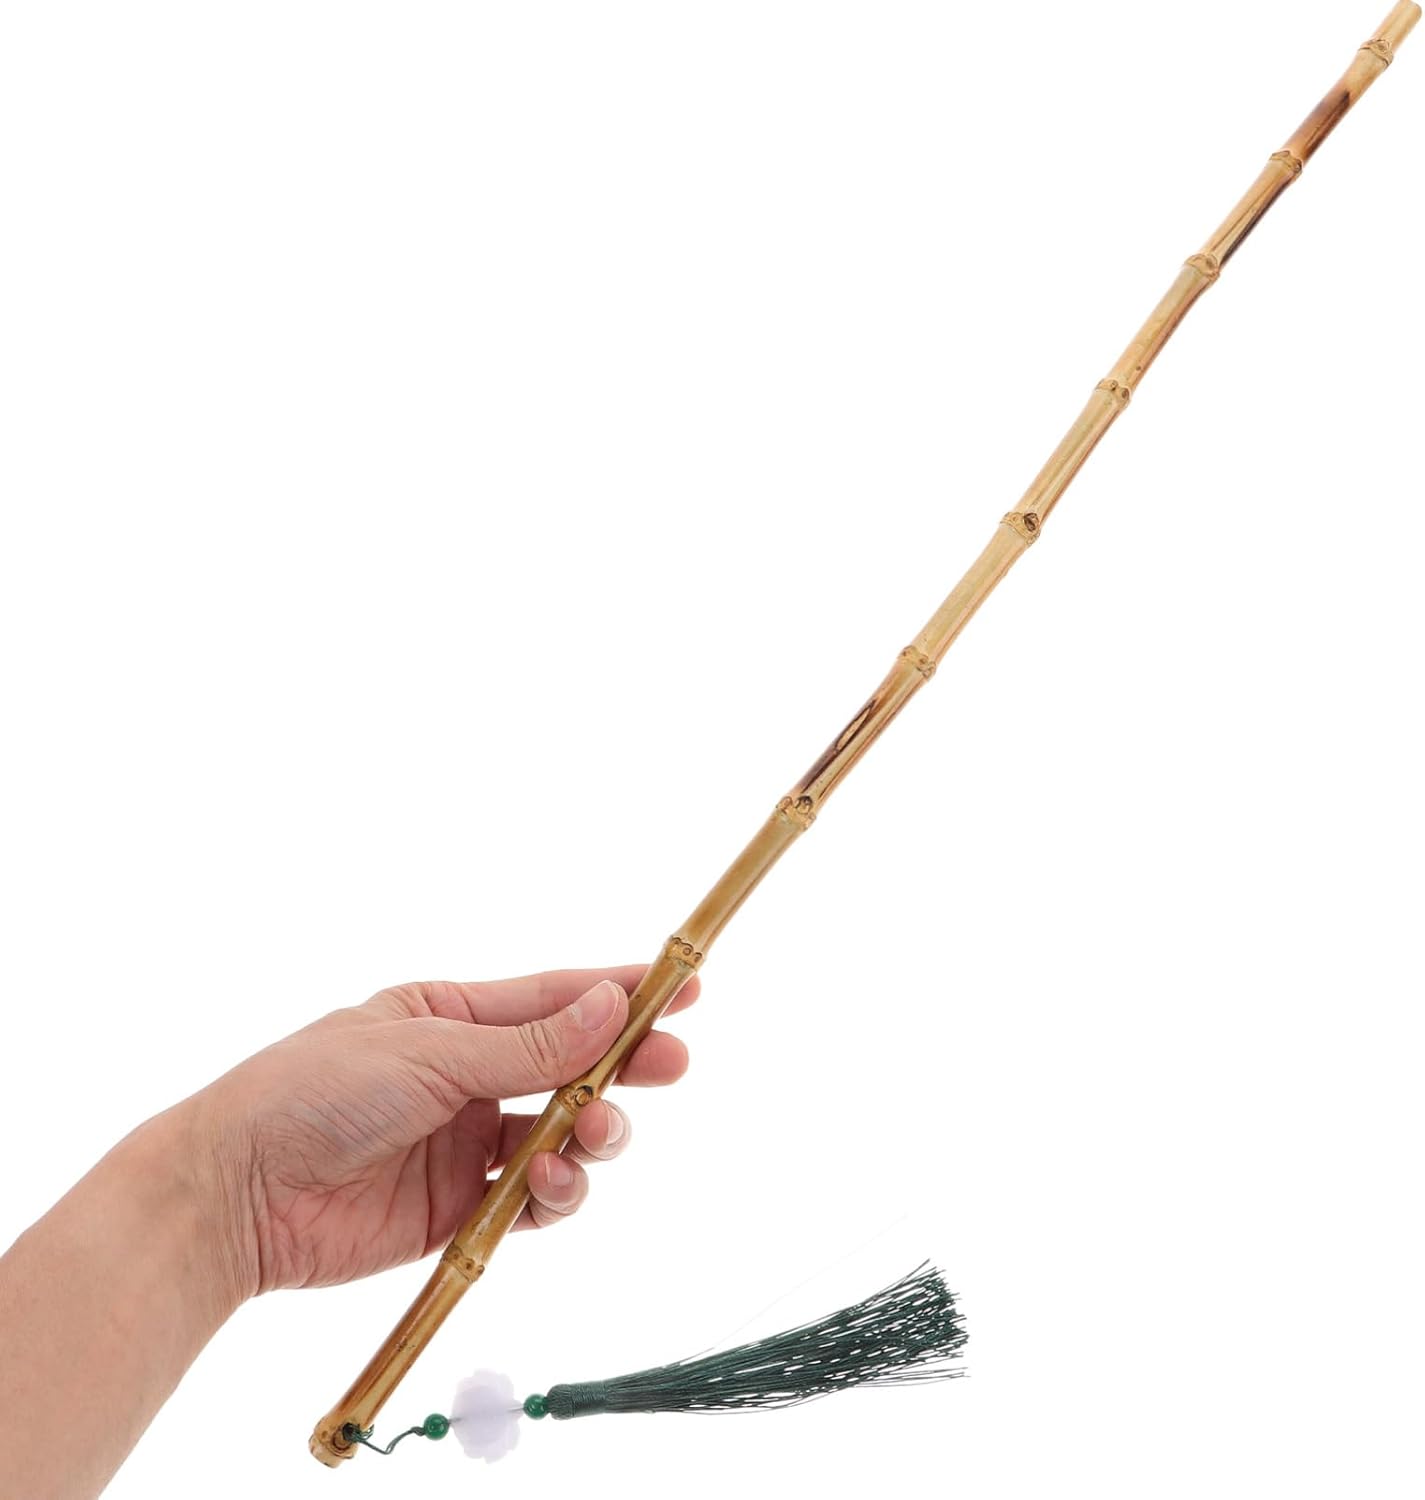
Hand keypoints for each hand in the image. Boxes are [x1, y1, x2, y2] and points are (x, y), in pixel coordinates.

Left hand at [190, 965, 695, 1298]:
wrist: (239, 1195)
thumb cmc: (316, 1092)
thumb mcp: (428, 1054)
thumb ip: (526, 1046)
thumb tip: (608, 1009)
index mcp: (452, 1015)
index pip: (555, 998)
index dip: (622, 993)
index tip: (686, 986)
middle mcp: (468, 1075)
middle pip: (572, 1067)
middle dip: (625, 1066)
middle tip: (672, 1065)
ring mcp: (468, 1143)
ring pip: (564, 1134)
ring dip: (594, 1134)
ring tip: (594, 1137)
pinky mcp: (463, 1208)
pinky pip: (534, 1198)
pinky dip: (557, 1192)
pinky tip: (551, 1184)